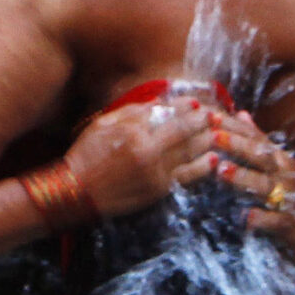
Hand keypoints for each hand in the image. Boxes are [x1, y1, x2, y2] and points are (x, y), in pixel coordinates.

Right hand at [61, 100, 220, 219]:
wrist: (76, 192)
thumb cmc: (85, 155)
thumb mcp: (101, 126)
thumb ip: (130, 112)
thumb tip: (158, 104)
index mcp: (133, 131)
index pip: (167, 114)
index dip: (186, 107)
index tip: (197, 102)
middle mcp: (148, 150)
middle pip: (185, 131)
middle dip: (203, 121)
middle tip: (216, 114)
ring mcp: (156, 171)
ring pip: (191, 151)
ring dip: (208, 139)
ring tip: (219, 132)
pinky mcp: (160, 189)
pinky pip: (188, 175)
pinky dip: (203, 167)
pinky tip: (212, 159)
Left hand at [199, 106, 294, 246]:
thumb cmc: (288, 187)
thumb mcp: (276, 161)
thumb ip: (258, 140)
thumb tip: (240, 113)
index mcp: (278, 158)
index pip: (255, 138)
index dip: (234, 127)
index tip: (211, 116)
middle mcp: (283, 173)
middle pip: (261, 157)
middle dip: (237, 146)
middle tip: (213, 136)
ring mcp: (286, 197)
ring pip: (265, 185)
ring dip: (243, 177)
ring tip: (222, 170)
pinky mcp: (286, 221)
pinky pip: (273, 220)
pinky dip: (260, 218)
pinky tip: (245, 216)